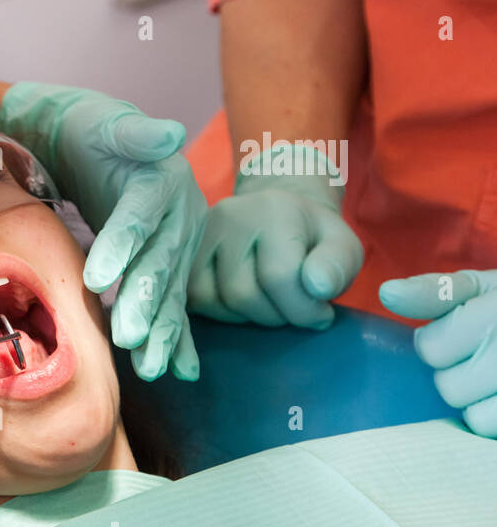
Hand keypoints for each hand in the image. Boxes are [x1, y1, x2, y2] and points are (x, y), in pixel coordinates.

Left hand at [0, 82, 205, 381]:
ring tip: (151, 366)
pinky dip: (178, 338)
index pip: (140, 217)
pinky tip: (181, 370)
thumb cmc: (92, 131)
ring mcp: (177, 245)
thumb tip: (168, 134)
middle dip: (143, 301)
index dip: (122, 246)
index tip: (97, 279)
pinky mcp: (168, 266)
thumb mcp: (108, 123)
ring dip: (161, 330)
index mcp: (162, 181)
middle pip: (158, 261)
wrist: (96, 142)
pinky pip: (174, 304)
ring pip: (168, 290)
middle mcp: (178, 216)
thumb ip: (136, 132)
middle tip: (127, 336)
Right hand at [188, 141, 361, 328]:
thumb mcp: (342, 246)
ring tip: (268, 304)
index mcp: (274, 209)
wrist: (274, 215)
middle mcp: (229, 216)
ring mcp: (199, 235)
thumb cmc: (311, 237)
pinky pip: (194, 301)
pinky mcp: (183, 254)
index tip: (320, 314)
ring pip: (214, 301)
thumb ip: (338, 265)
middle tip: (292, 309)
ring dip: (246, 317)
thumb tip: (317, 288)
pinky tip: (242, 304)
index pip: (279, 276)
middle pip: (243, 294)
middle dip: (274, 315)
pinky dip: (222, 313)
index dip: (302, 310)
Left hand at [379, 270, 496, 437]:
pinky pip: (492, 428)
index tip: (462, 333)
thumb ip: (433, 291)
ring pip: (474, 416)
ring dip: (478, 402)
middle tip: (483, 358)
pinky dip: (495, 417)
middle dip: (458, 374)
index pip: (431, 349)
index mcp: (495, 313)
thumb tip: (388, 293)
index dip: (439, 343)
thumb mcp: (481, 286)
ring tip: (495, 380)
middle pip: (449, 387)